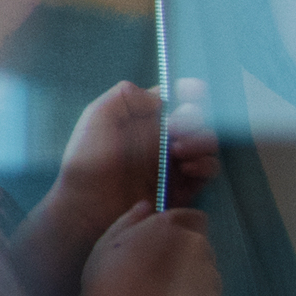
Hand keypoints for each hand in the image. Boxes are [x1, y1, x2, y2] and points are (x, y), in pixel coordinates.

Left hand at [50, 79, 214, 233]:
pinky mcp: (183, 185)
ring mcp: (174, 160)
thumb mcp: (97, 119)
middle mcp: (162, 136)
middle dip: (194, 119)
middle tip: (175, 129)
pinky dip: (205, 165)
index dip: (188, 91)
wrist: (87, 205)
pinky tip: (186, 168)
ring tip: (178, 151)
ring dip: (201, 141)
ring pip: (207, 142)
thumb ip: (123, 97)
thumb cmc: (87, 161)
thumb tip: (158, 96)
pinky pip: (208, 170)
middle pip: (197, 118)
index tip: (194, 91)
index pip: (173, 97)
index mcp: (143, 117)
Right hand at [83, 202, 221, 295]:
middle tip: (161, 276)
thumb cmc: (109, 276)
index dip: (181, 230)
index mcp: (172, 226)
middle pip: (201, 248)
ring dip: (193, 282)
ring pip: (207, 276)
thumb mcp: (109, 240)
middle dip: (187, 257)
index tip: (166, 245)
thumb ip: (131, 219)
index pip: (194, 218)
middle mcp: (198, 246)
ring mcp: (211, 278)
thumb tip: (148, 205)